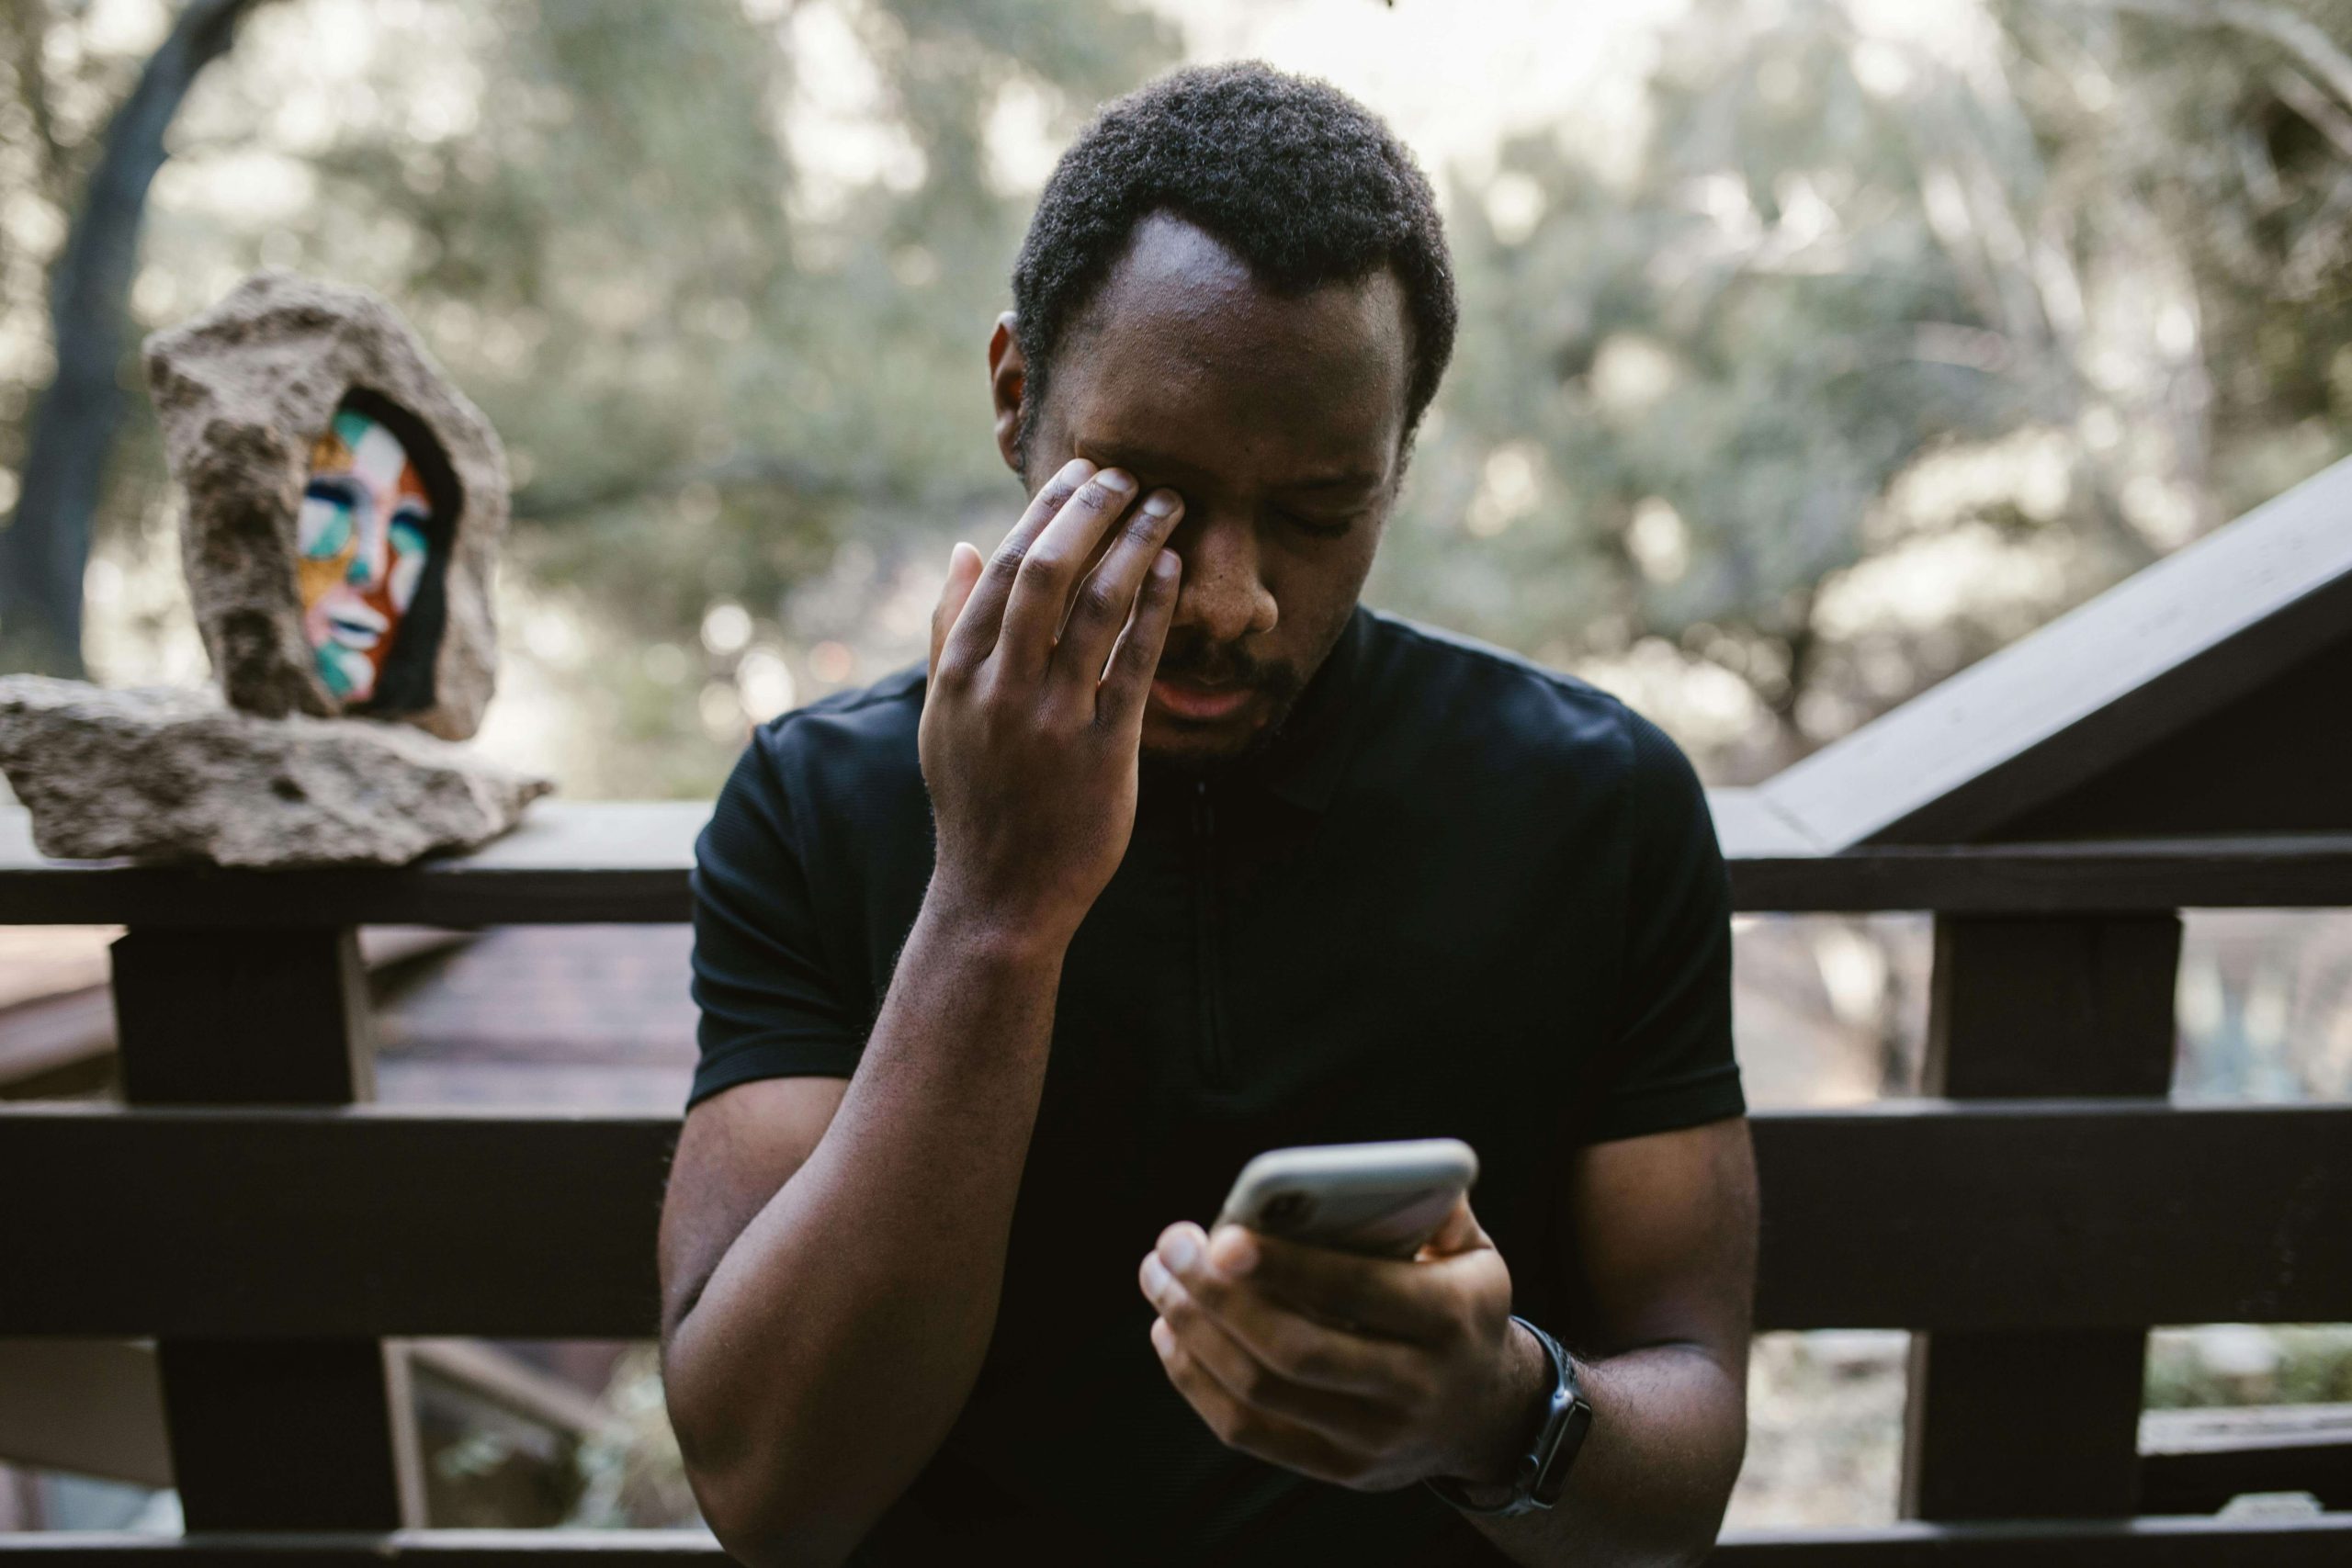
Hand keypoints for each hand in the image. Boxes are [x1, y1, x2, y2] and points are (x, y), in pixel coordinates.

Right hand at [920, 459, 1184, 946]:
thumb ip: (950, 629)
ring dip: (1137, 545)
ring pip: (1098, 608)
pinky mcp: (1104, 753)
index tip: (1082, 472)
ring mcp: (1053, 721)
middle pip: (1047, 573)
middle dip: (1091, 511)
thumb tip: (965, 548)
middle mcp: (1002, 690)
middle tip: (1129, 472)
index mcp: (960, 674)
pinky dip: (1157, 608)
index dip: (1046, 512)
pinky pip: (1136, 664)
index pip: (1004, 568)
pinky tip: (1176, 569)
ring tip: (1168, 506)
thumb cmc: (975, 798)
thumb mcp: (941, 714)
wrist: (999, 895)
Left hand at [1138, 1198, 1548, 1493]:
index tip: (1222, 1236)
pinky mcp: (1342, 1471)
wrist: (1487, 1412)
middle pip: (1296, 1350)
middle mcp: (1416, 1388)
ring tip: (1159, 1280)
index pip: (1358, 1292)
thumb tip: (1359, 1169)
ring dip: (1195, 1333)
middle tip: (1170, 1249)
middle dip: (1219, 1297)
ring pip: (1262, 1392)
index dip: (1286, 1266)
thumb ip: (1426, 1202)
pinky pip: (1250, 1431)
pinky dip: (1196, 1382)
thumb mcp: (1471, 1251)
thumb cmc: (1460, 1304)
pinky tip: (1170, 1334)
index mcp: (1450, 1319)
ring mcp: (1376, 1440)